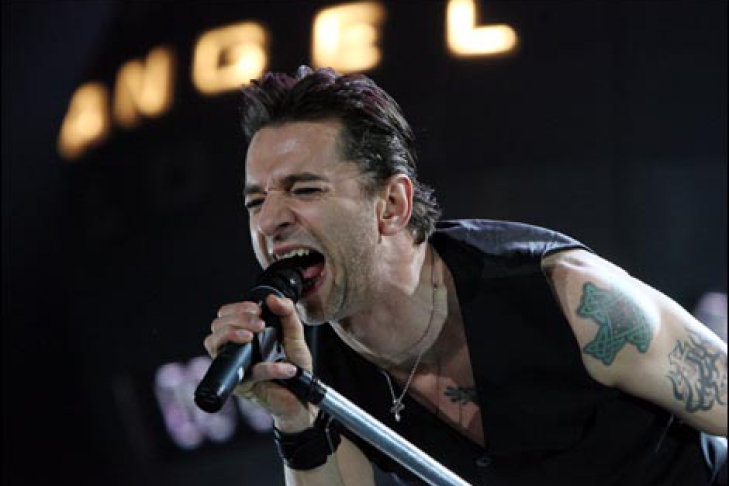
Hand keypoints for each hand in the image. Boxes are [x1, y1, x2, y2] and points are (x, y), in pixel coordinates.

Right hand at [204, 294, 314, 431]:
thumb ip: (288, 314)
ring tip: (253, 337)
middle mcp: (234, 351)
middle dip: (236, 320)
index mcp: (244, 335)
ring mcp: (235, 368)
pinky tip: (287, 368)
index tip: (257, 308)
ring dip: (232, 335)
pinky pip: (250, 373)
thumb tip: (273, 298)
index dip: (236, 309)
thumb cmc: (295, 365)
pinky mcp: (243, 387)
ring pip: (215, 347)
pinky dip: (269, 368)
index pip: (224, 315)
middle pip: (216, 328)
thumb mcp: (295, 335)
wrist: (303, 396)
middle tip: (259, 324)